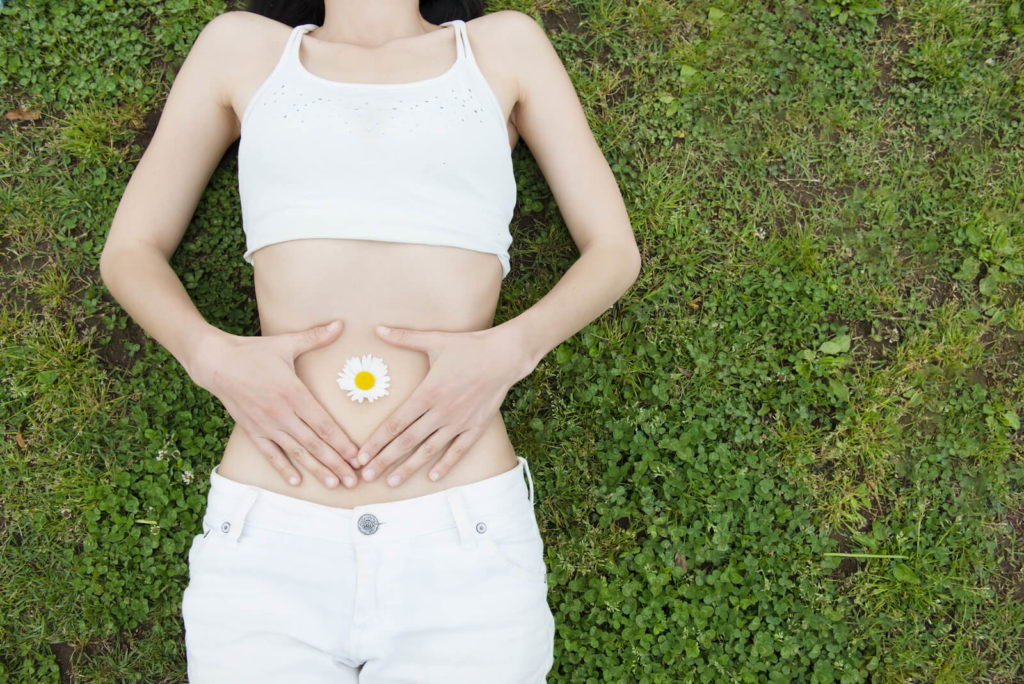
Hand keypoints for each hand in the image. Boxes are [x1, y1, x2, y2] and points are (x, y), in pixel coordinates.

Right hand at [187, 320, 361, 488]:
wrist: (215, 363)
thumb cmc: (254, 352)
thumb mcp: (286, 343)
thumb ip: (316, 337)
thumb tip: (341, 324)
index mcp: (294, 394)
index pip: (323, 424)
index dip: (342, 443)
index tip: (357, 457)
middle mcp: (282, 414)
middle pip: (314, 444)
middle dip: (336, 464)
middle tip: (353, 481)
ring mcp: (266, 425)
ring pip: (296, 452)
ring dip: (316, 470)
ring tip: (333, 484)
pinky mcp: (252, 430)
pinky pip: (270, 453)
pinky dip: (282, 468)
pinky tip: (296, 481)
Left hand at [357, 324, 534, 485]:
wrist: (504, 356)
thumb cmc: (468, 347)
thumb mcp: (434, 340)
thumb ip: (404, 338)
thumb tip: (377, 328)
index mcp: (428, 393)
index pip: (396, 423)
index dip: (376, 441)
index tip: (361, 455)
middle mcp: (441, 411)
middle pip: (407, 441)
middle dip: (384, 459)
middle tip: (366, 475)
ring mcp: (459, 421)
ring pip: (429, 450)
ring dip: (409, 467)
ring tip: (392, 482)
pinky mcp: (476, 426)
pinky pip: (458, 450)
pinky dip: (446, 464)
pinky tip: (433, 477)